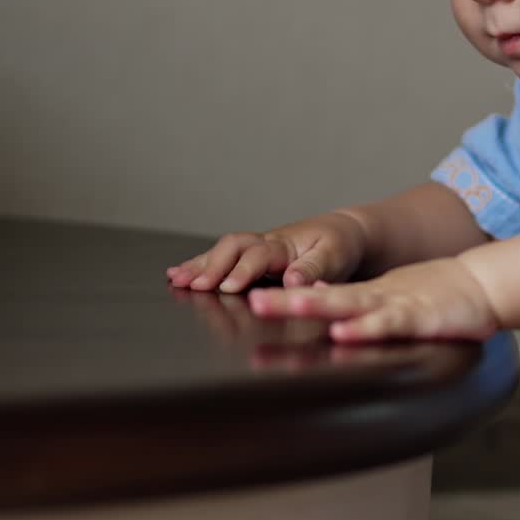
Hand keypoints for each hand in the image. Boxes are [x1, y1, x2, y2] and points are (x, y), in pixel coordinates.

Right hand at [166, 211, 368, 293]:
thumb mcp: (335, 256)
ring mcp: (256, 249)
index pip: (260, 255)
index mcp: (286, 244)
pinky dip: (199, 265)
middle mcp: (266, 243)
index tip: (229, 286)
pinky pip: (222, 258)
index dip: (243, 271)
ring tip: (176, 280)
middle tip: (194, 285)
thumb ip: (314, 269)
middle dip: (212, 266)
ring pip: (222, 251)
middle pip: (233, 248)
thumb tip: (293, 282)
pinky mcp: (251, 257)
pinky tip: (177, 275)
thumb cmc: (339, 245)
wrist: (343, 232)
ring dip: (199, 265)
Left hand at [245, 257, 499, 343]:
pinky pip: (386, 324)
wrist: (486, 284)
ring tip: (280, 305)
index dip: (290, 300)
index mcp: (372, 296)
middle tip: (253, 300)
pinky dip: (363, 328)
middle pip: (325, 298)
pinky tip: (341, 332)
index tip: (254, 302)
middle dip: (287, 301)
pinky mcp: (419, 318)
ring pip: (348, 305)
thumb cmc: (445, 297)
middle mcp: (377, 298)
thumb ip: (368, 309)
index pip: (324, 296)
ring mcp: (396, 305)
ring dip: (313, 305)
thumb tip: (330, 314)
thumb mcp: (400, 301)